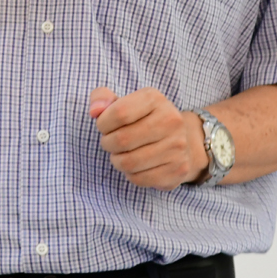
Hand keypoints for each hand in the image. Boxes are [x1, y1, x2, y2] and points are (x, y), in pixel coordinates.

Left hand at [88, 87, 207, 189]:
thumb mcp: (123, 102)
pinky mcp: (178, 168)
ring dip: (117, 161)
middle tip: (110, 143)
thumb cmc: (141, 120)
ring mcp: (178, 146)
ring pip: (129, 162)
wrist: (181, 140)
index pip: (119, 113)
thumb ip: (101, 99)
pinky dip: (130, 174)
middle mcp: (171, 120)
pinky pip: (140, 178)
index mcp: (155, 99)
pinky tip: (135, 166)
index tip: (104, 126)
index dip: (103, 123)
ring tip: (120, 154)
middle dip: (108, 144)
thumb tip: (94, 110)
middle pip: (122, 140)